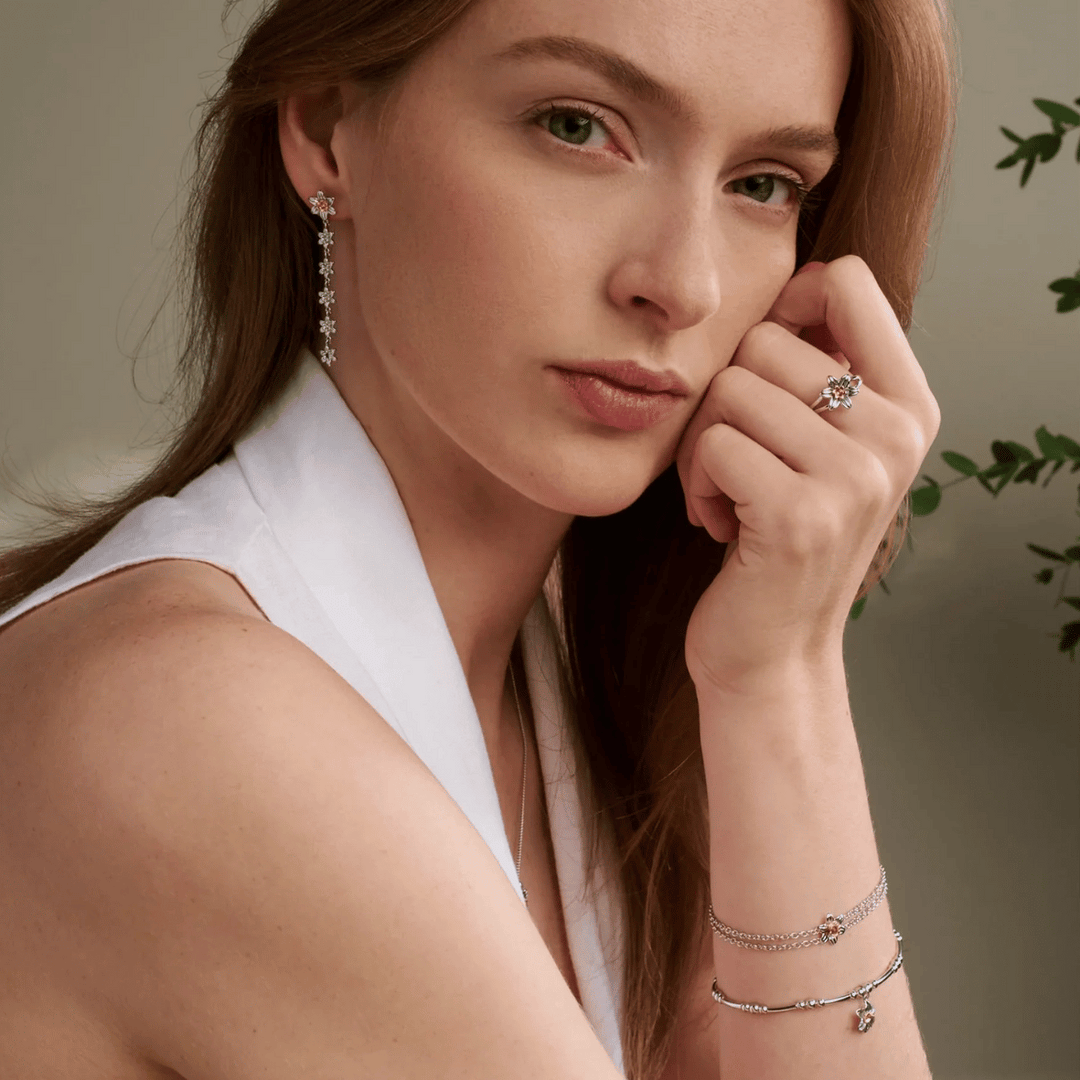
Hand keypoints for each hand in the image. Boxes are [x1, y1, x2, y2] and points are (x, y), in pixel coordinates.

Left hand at [675, 256, 939, 692]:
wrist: (775, 651)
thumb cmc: (782, 537)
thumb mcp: (828, 449)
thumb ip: (827, 370)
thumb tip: (804, 276)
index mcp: (912, 405)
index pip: (848, 282)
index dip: (786, 305)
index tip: (764, 368)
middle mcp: (898, 436)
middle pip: (764, 340)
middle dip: (725, 399)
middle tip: (734, 457)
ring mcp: (854, 477)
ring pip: (730, 390)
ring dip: (704, 445)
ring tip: (727, 493)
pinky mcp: (798, 516)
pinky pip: (711, 445)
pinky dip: (694, 482)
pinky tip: (716, 522)